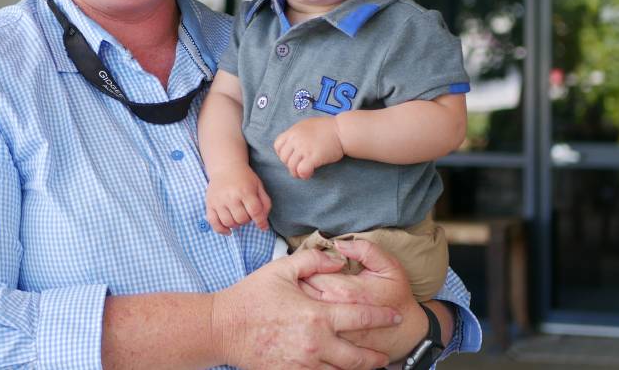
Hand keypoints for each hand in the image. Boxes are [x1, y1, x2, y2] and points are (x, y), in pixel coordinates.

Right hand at [205, 166, 271, 233]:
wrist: (225, 167)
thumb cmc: (244, 178)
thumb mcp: (259, 186)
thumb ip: (265, 203)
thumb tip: (264, 223)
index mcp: (245, 191)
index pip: (255, 212)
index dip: (261, 222)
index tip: (263, 227)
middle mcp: (231, 196)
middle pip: (242, 219)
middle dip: (247, 220)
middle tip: (247, 213)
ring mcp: (219, 201)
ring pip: (229, 223)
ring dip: (236, 224)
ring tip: (238, 217)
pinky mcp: (210, 204)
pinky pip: (214, 223)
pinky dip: (221, 230)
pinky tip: (228, 231)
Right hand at [212, 248, 399, 368]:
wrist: (222, 327)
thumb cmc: (252, 296)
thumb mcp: (282, 269)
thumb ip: (314, 260)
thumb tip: (339, 259)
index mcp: (318, 315)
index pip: (361, 317)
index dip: (382, 317)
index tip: (396, 316)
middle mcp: (316, 344)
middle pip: (358, 357)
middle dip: (375, 358)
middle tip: (385, 356)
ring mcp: (303, 364)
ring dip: (355, 369)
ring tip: (366, 366)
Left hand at [274, 116, 344, 178]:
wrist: (342, 130)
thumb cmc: (328, 128)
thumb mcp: (307, 125)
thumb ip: (297, 134)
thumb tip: (292, 144)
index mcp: (293, 131)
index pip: (277, 145)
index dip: (282, 154)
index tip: (291, 156)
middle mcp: (296, 139)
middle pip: (283, 158)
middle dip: (290, 164)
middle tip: (299, 166)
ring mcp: (304, 148)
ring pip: (291, 166)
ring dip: (296, 172)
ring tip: (304, 173)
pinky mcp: (313, 156)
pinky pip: (301, 170)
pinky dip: (304, 174)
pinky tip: (310, 173)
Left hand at [301, 240, 427, 361]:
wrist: (406, 332)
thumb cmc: (396, 296)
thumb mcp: (389, 266)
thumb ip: (365, 250)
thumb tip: (338, 243)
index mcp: (347, 290)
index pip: (312, 272)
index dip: (308, 265)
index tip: (312, 263)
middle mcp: (335, 311)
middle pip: (302, 291)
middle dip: (299, 281)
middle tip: (302, 276)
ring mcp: (331, 328)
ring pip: (303, 309)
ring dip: (299, 300)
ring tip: (304, 293)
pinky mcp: (331, 341)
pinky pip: (311, 326)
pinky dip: (306, 317)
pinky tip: (310, 310)